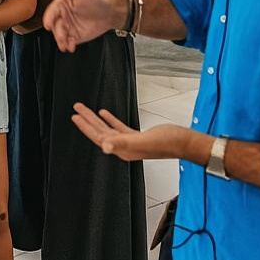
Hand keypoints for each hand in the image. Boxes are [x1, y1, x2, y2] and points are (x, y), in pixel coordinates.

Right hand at [41, 0, 121, 51]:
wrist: (110, 13)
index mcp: (62, 4)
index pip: (52, 11)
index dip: (49, 18)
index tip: (47, 24)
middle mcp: (63, 16)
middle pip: (55, 25)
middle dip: (57, 32)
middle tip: (61, 36)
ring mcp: (68, 27)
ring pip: (60, 35)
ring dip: (61, 40)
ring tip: (65, 44)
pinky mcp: (74, 36)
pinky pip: (68, 42)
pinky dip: (68, 45)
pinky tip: (71, 46)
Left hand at [71, 103, 191, 161]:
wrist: (184, 143)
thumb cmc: (167, 143)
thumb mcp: (142, 141)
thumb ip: (122, 142)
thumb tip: (104, 146)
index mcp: (122, 149)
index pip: (98, 137)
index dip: (86, 127)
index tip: (75, 116)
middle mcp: (124, 147)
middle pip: (100, 132)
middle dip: (87, 121)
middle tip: (76, 110)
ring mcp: (131, 142)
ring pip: (108, 129)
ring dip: (96, 119)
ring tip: (86, 110)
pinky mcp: (138, 137)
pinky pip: (119, 128)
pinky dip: (110, 120)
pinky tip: (105, 113)